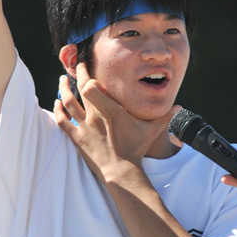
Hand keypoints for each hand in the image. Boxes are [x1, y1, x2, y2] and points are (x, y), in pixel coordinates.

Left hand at [54, 65, 174, 182]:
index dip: (87, 75)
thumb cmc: (136, 148)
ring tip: (62, 79)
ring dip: (63, 89)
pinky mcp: (78, 139)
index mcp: (111, 110)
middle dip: (77, 74)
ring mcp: (84, 127)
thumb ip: (165, 116)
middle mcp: (95, 116)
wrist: (121, 172)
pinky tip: (56, 102)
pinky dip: (58, 110)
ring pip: (68, 103)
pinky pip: (64, 121)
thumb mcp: (152, 130)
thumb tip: (180, 106)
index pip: (91, 87)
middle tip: (77, 65)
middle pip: (79, 89)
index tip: (88, 65)